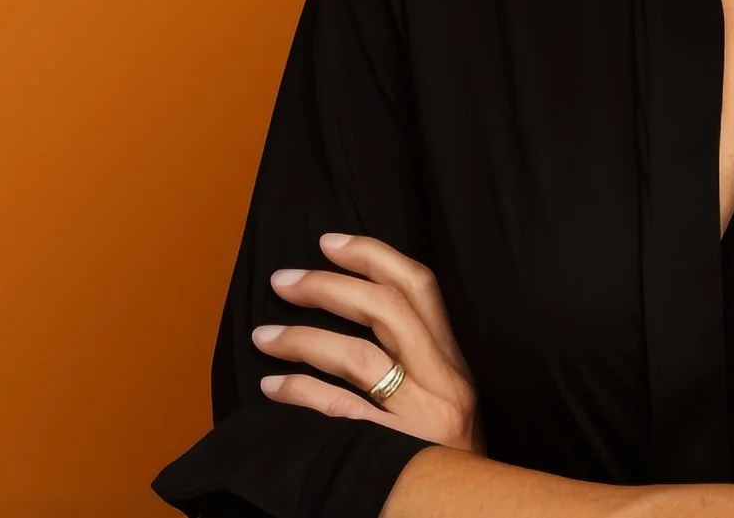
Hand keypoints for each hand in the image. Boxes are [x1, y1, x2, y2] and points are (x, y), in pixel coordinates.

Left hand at [253, 232, 481, 452]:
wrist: (470, 517)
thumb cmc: (447, 463)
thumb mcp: (448, 405)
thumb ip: (419, 364)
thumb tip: (358, 312)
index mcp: (456, 366)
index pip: (421, 288)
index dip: (373, 255)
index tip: (330, 242)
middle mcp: (444, 386)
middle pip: (386, 310)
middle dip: (328, 286)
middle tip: (283, 280)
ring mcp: (419, 422)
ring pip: (357, 356)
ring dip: (301, 338)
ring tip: (263, 335)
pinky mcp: (391, 454)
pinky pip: (337, 411)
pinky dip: (299, 390)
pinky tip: (272, 385)